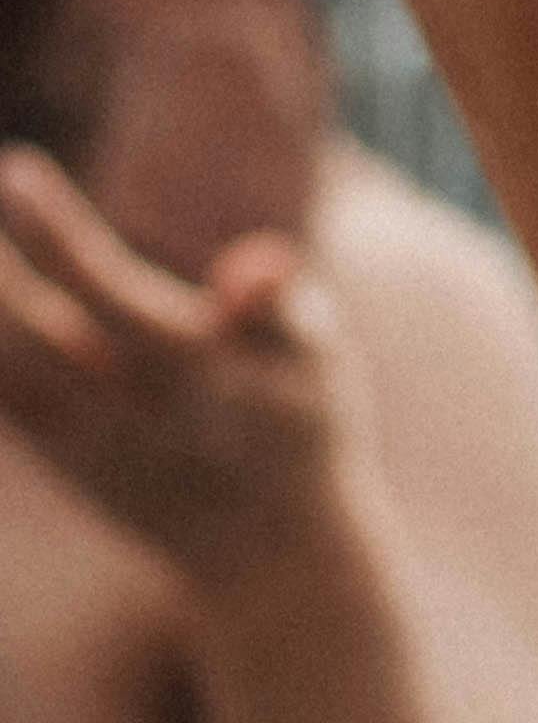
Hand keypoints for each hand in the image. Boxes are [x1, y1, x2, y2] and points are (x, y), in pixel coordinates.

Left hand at [0, 143, 363, 595]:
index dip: (52, 231)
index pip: (104, 290)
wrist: (266, 552)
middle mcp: (123, 412)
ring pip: (2, 368)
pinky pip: (1, 400)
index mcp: (190, 376)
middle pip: (23, 330)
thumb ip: (281, 309)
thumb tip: (258, 261)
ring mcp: (81, 443)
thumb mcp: (320, 368)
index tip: (17, 170)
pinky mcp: (59, 460)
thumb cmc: (301, 436)